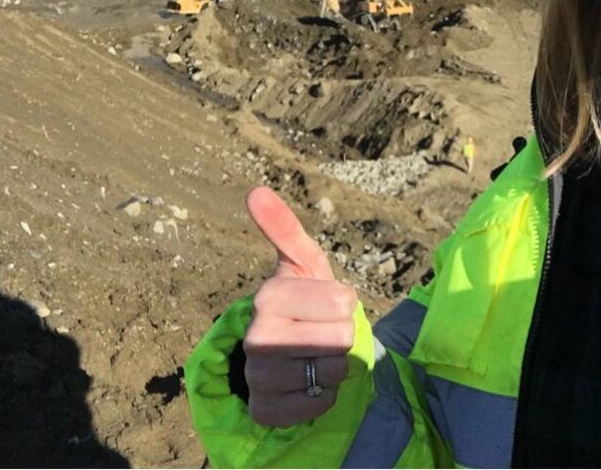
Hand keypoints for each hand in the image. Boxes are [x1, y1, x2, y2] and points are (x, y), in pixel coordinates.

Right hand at [242, 186, 356, 427]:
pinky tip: (307, 382)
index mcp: (269, 296)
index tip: (327, 302)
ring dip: (333, 367)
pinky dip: (323, 396)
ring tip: (313, 357)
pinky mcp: (264, 410)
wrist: (283, 353)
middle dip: (342, 336)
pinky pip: (317, 404)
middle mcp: (257, 336)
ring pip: (331, 374)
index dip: (345, 304)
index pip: (343, 303)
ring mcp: (257, 376)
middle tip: (321, 331)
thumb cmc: (303, 300)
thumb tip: (255, 191)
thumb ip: (285, 228)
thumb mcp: (302, 264)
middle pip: (341, 339)